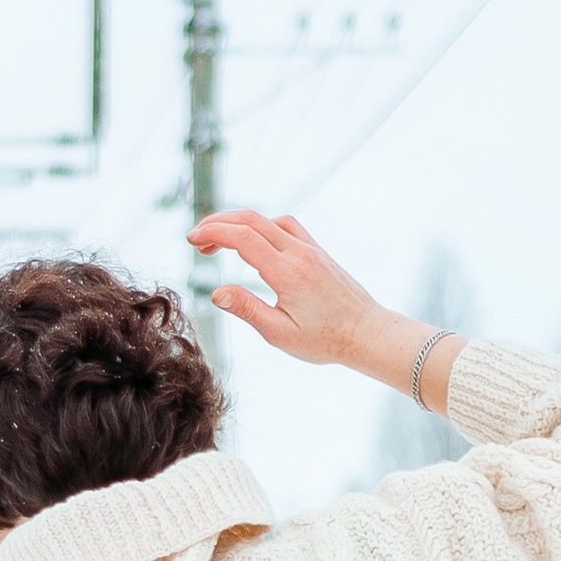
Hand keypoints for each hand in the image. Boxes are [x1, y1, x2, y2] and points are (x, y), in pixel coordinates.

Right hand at [189, 208, 397, 368]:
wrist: (367, 333)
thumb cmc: (326, 340)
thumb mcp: (280, 334)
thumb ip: (247, 310)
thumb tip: (217, 293)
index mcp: (288, 272)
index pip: (243, 237)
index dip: (213, 233)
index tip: (192, 240)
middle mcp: (300, 253)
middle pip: (252, 220)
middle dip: (219, 222)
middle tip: (196, 238)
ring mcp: (310, 249)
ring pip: (269, 220)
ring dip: (240, 222)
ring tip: (218, 240)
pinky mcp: (317, 252)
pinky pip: (285, 227)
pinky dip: (261, 227)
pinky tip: (252, 243)